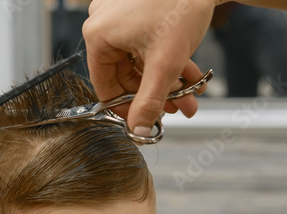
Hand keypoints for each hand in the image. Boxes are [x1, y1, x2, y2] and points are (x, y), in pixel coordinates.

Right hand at [83, 0, 215, 135]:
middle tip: (176, 106)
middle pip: (124, 74)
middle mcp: (103, 24)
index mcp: (98, 36)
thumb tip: (138, 129)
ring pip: (138, 61)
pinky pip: (145, 45)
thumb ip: (150, 101)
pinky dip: (165, 60)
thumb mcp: (165, 62)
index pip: (105, 85)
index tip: (144, 119)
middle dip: (154, 93)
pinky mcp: (135, 11)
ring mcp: (118, 15)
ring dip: (165, 79)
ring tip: (189, 93)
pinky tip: (188, 73)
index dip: (126, 107)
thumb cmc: (180, 4)